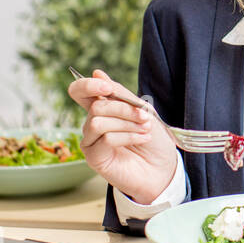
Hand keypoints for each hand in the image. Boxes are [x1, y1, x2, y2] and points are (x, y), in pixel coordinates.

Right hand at [69, 69, 177, 204]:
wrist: (163, 169)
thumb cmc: (153, 140)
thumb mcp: (142, 111)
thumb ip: (120, 94)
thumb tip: (97, 73)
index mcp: (102, 109)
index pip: (80, 91)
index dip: (88, 86)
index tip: (108, 88)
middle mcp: (92, 124)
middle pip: (96, 106)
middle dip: (124, 108)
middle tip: (145, 117)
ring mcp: (91, 141)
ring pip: (98, 122)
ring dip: (127, 123)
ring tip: (146, 129)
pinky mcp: (94, 158)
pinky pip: (106, 139)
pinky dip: (128, 136)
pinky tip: (143, 139)